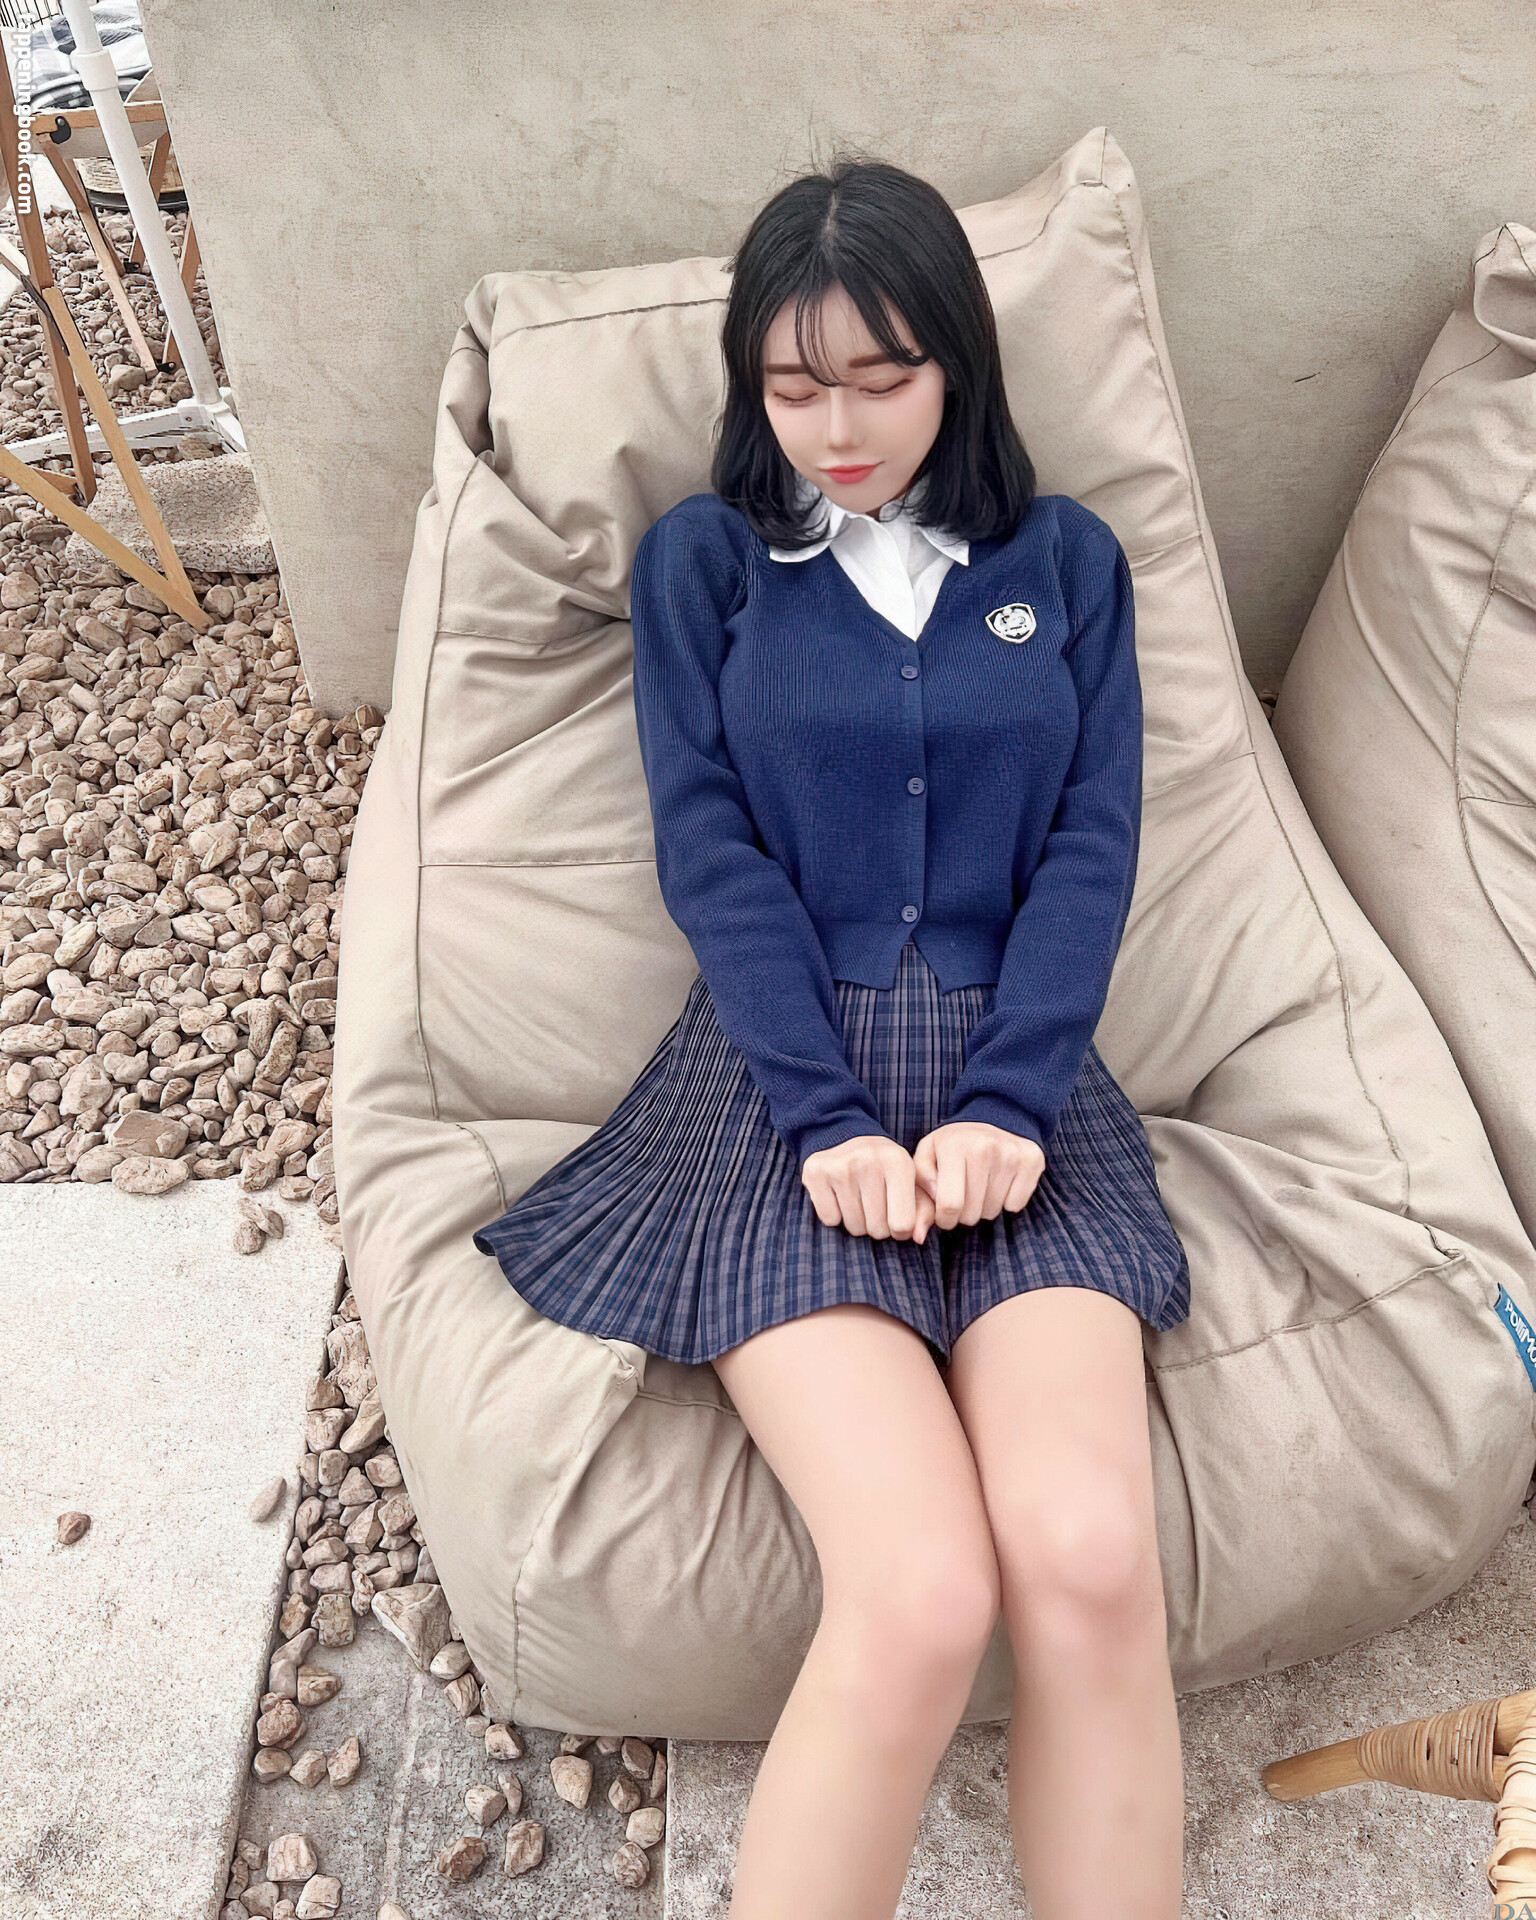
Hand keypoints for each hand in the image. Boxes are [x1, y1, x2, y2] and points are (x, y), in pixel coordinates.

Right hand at [801, 1133, 936, 1242]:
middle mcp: (868, 1162)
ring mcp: (839, 1167)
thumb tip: (918, 1239)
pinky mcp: (815, 1173)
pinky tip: (839, 1196)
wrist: (845, 1136)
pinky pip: (830, 1219)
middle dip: (878, 1226)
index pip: (902, 1224)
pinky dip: (835, 1215)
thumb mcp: (911, 1182)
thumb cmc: (885, 1169)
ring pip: (853, 1227)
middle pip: (877, 1229)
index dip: (900, 1230)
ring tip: (858, 1200)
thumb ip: (924, 1212)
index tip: (896, 1217)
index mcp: (898, 1163)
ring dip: (858, 1222)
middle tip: (875, 1206)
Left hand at [912, 1121, 1044, 1230]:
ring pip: (993, 1212)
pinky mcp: (1031, 1160)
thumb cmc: (954, 1144)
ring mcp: (1011, 1153)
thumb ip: (920, 1185)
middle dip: (963, 1214)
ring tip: (980, 1187)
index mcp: (953, 1146)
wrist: (995, 1116)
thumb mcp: (928, 1155)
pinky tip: (1000, 1183)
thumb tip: (924, 1220)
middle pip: (972, 1213)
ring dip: (983, 1208)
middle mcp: (984, 1147)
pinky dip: (1007, 1201)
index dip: (944, 1219)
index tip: (944, 1215)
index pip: (949, 1205)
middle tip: (963, 1197)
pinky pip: (1015, 1205)